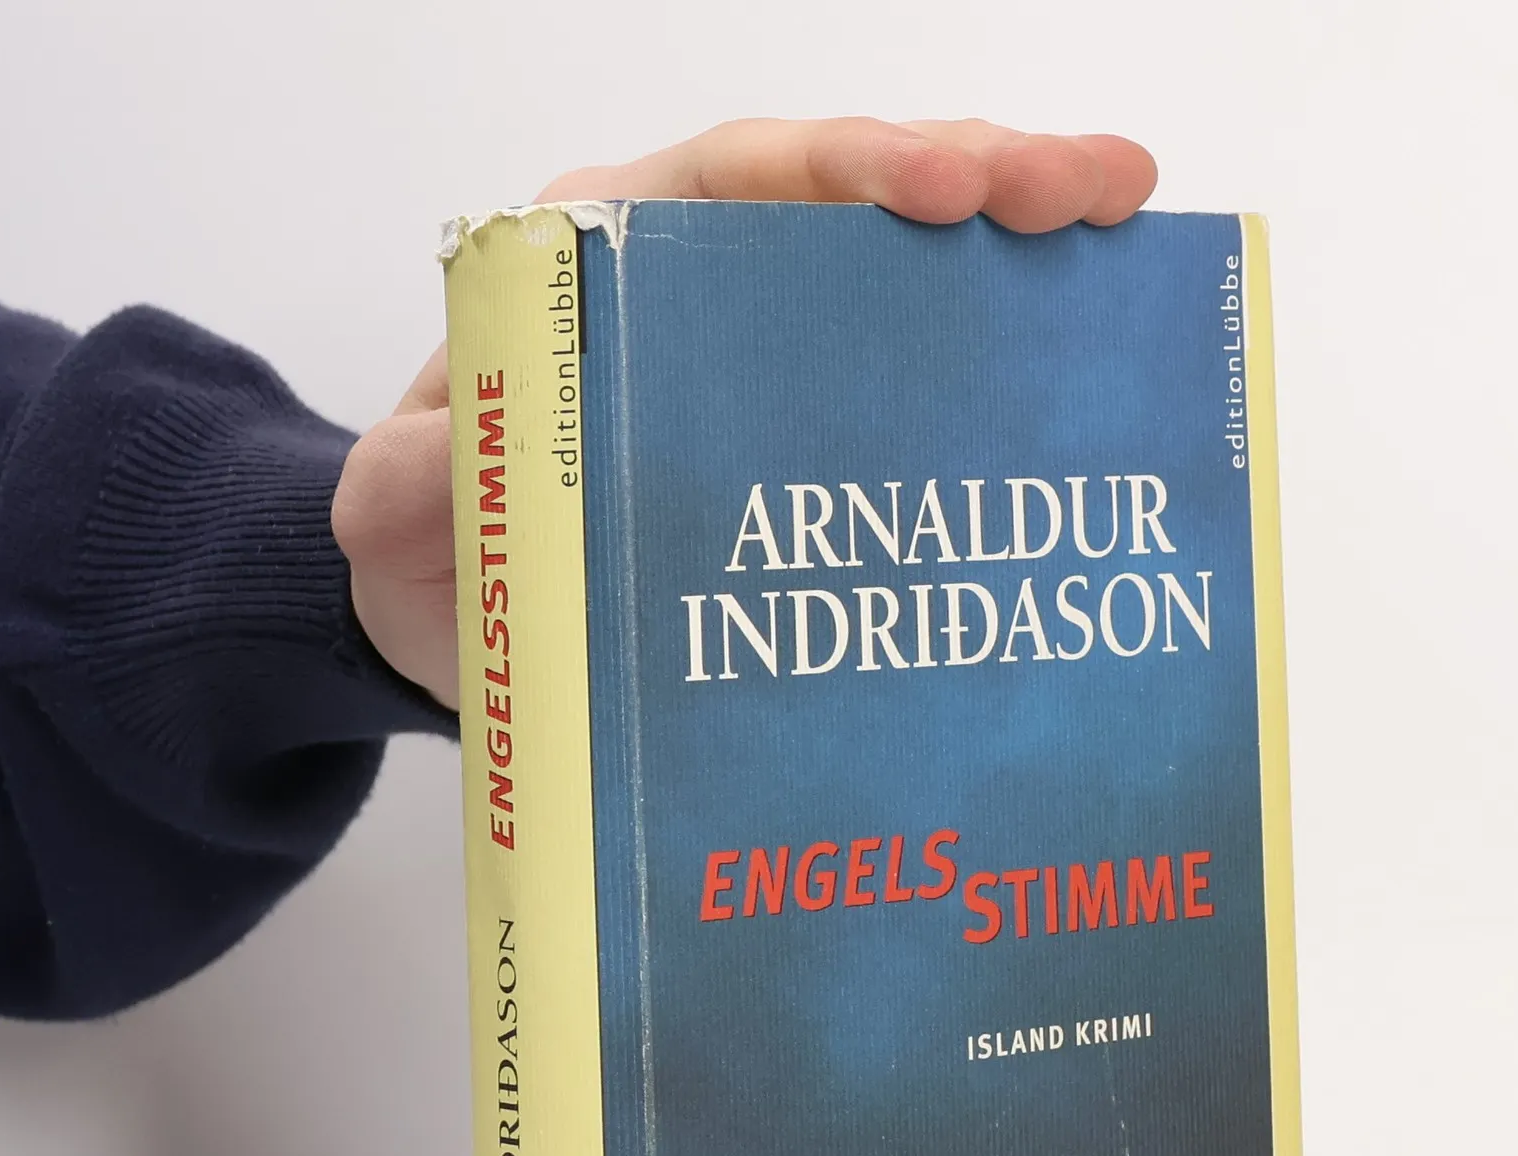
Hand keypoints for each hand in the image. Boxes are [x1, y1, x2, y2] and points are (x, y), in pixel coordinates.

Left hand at [332, 118, 1157, 709]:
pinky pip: (909, 376)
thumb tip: (464, 451)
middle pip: (848, 204)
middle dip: (979, 179)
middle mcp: (696, 291)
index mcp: (603, 268)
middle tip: (1094, 190)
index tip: (946, 187)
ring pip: (900, 277)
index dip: (849, 172)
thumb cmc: (428, 548)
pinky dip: (995, 357)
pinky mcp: (802, 429)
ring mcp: (761, 360)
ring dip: (1015, 246)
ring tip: (1123, 226)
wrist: (450, 621)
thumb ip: (414, 479)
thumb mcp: (395, 517)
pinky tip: (1081, 363)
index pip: (737, 183)